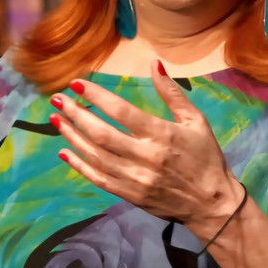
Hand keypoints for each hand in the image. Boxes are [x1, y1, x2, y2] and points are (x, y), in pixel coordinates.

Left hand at [49, 60, 242, 228]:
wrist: (211, 203)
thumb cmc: (205, 156)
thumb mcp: (195, 120)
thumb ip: (171, 93)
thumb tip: (154, 64)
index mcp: (162, 135)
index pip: (122, 112)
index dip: (97, 97)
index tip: (77, 83)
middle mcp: (145, 157)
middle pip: (102, 134)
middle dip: (76, 114)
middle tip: (58, 99)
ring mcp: (135, 178)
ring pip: (95, 156)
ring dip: (72, 136)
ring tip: (56, 119)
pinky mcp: (130, 195)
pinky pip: (98, 179)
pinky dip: (79, 165)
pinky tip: (65, 151)